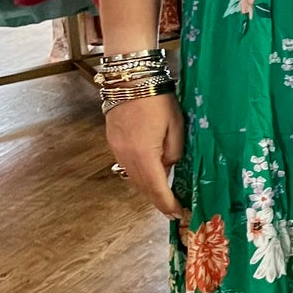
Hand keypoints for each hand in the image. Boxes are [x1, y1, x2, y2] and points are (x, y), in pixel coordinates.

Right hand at [105, 92, 188, 222]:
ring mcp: (117, 150)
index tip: (178, 213)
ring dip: (148, 188)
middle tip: (173, 209)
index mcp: (144, 155)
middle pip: (143, 188)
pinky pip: (127, 166)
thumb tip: (169, 167)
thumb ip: (174, 152)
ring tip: (164, 193)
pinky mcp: (113, 142)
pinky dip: (140, 174)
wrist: (130, 79)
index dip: (168, 204)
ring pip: (133, 178)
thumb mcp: (176, 127)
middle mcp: (127, 157)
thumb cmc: (157, 100)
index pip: (157, 189)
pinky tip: (151, 172)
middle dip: (158, 200)